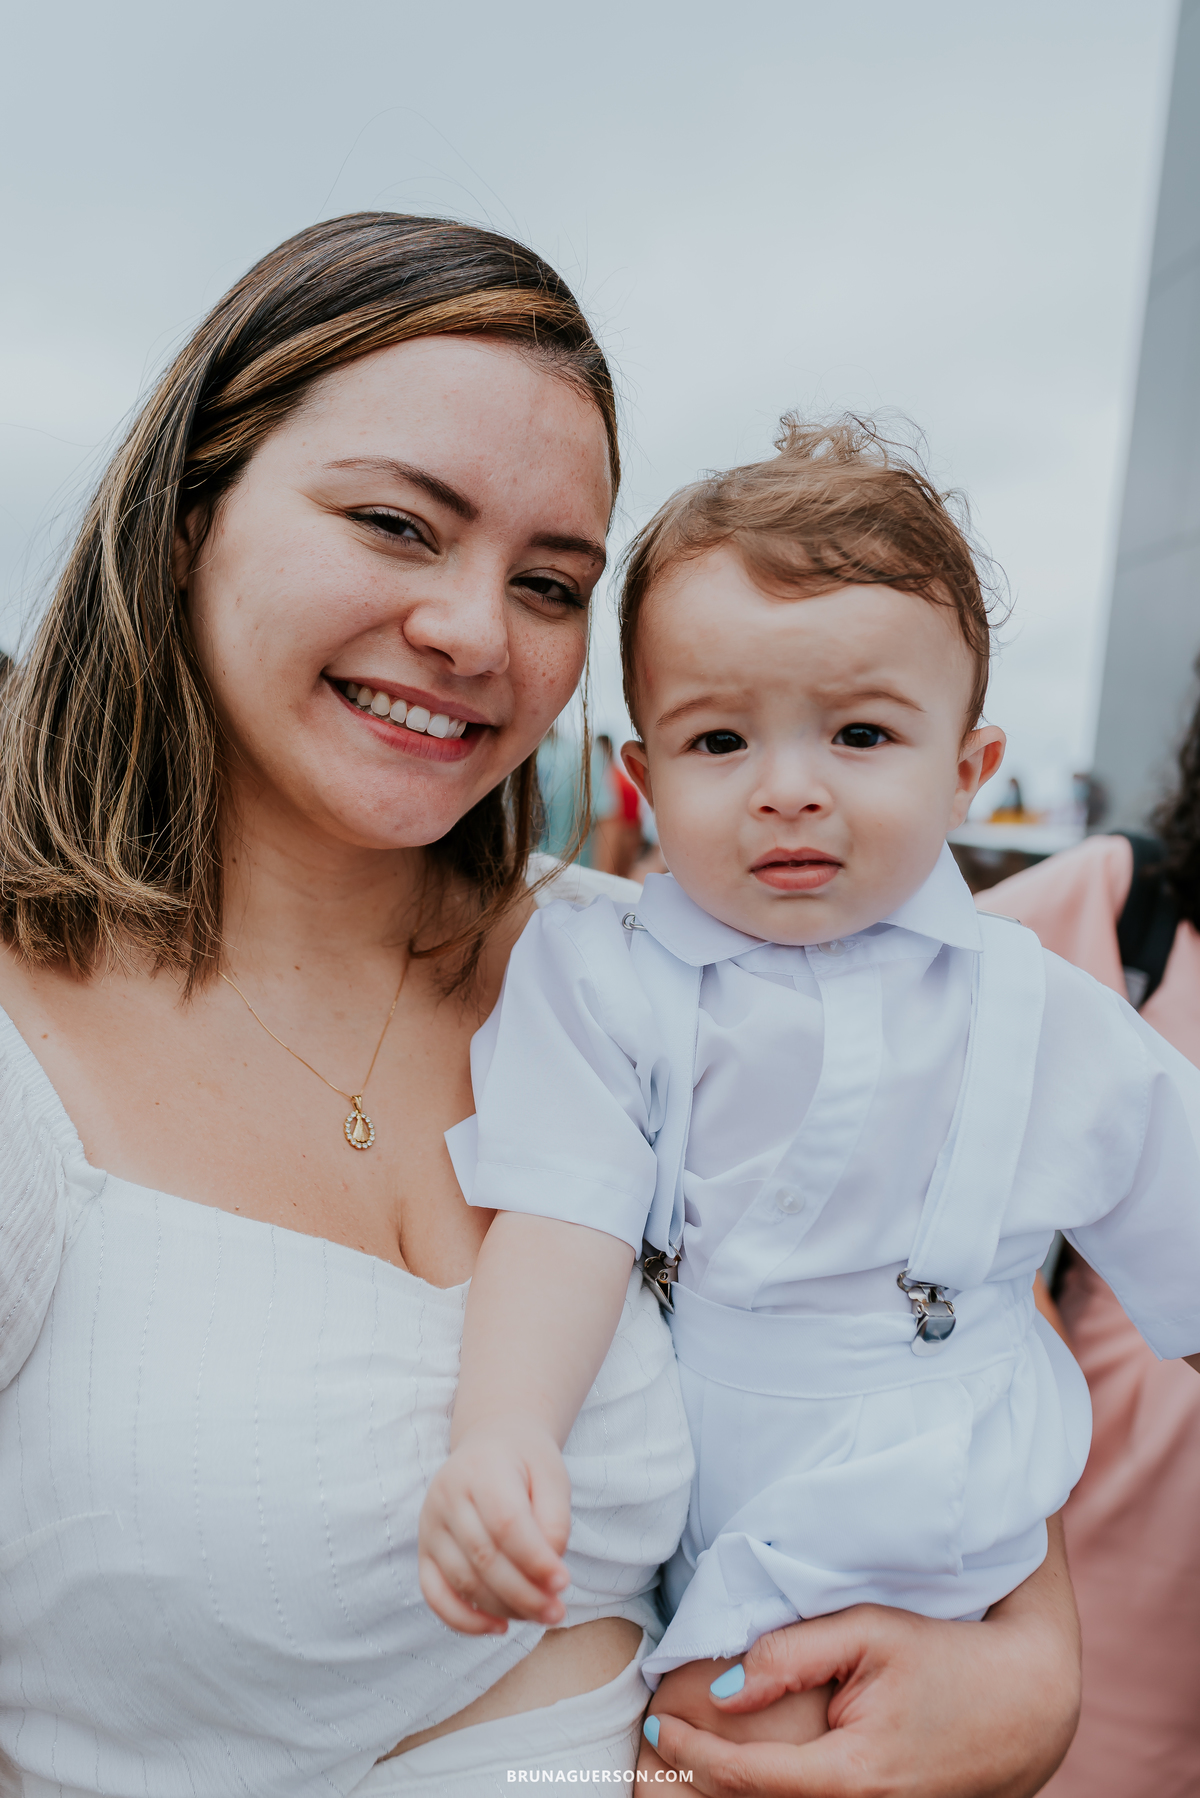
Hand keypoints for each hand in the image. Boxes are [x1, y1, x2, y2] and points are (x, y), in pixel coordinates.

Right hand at [417, 1415, 571, 1635]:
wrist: (490, 1446)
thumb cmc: (526, 1464)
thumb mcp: (552, 1477)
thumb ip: (555, 1522)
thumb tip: (549, 1576)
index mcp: (482, 1468)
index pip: (506, 1523)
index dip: (535, 1559)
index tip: (564, 1583)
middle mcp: (446, 1495)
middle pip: (484, 1557)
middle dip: (524, 1594)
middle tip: (557, 1613)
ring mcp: (429, 1525)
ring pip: (462, 1580)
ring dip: (503, 1608)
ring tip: (539, 1616)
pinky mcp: (423, 1550)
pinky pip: (435, 1595)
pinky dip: (464, 1621)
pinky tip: (499, 1626)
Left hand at [646, 1522, 1079, 1796]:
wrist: (1026, 1707)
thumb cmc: (947, 1657)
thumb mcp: (870, 1632)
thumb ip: (791, 1654)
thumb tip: (721, 1688)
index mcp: (852, 1777)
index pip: (746, 1778)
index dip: (691, 1752)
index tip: (653, 1723)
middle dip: (693, 1786)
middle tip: (645, 1753)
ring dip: (723, 1797)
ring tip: (674, 1765)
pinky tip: (730, 1777)